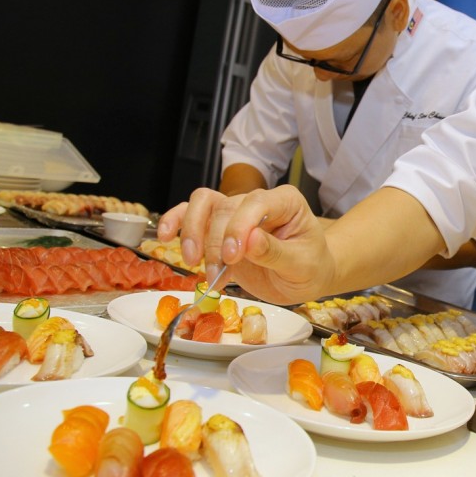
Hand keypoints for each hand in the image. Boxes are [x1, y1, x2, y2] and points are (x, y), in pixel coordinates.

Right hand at [158, 185, 333, 303]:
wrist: (306, 275)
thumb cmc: (310, 266)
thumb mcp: (302, 265)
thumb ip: (276, 252)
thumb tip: (250, 240)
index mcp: (286, 202)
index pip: (256, 202)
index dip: (239, 226)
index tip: (233, 255)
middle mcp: (258, 200)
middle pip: (225, 207)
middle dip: (215, 240)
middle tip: (218, 271)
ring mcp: (236, 212)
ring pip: (203, 203)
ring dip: (192, 231)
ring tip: (194, 261)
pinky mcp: (218, 227)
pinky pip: (191, 214)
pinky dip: (175, 222)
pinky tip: (165, 237)